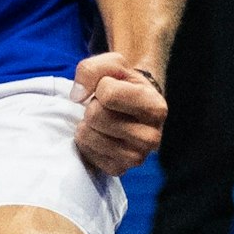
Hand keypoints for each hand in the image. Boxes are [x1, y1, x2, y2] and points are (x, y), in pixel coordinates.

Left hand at [71, 53, 166, 175]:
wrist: (131, 107)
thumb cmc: (122, 84)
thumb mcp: (113, 64)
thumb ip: (91, 69)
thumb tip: (77, 96)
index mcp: (156, 107)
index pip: (107, 93)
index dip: (101, 86)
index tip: (110, 88)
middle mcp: (152, 137)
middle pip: (96, 116)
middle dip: (92, 106)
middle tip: (104, 107)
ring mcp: (137, 158)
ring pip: (89, 135)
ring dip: (87, 123)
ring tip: (102, 120)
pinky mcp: (119, 169)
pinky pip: (87, 153)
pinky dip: (87, 141)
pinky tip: (100, 135)